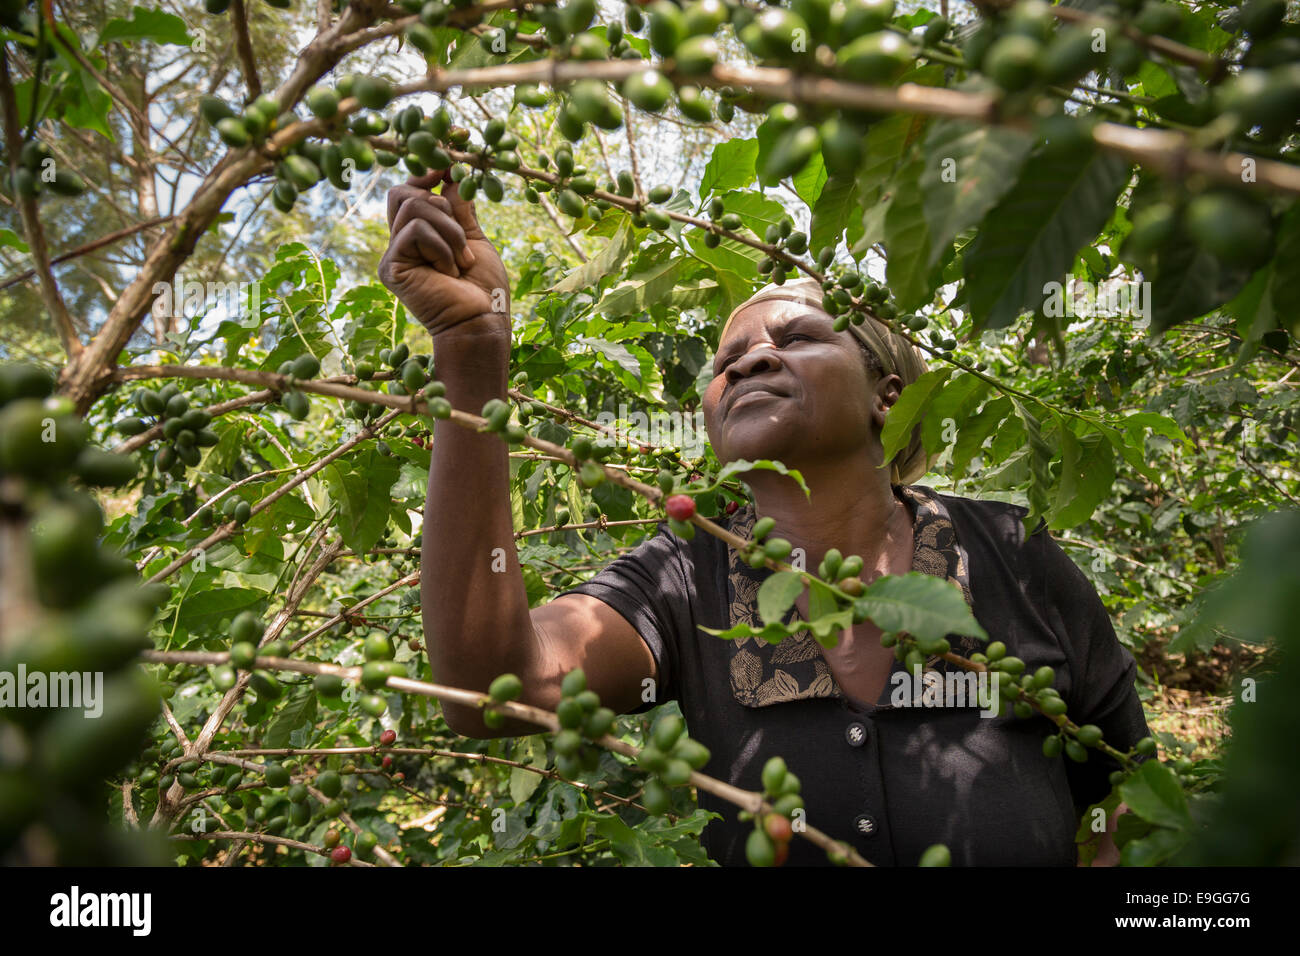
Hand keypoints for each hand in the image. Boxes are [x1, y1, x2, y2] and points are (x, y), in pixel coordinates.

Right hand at [379, 169, 509, 339]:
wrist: (481, 322)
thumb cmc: (483, 288)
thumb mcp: (474, 237)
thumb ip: (459, 207)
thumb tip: (452, 170)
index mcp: (419, 235)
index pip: (410, 191)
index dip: (426, 174)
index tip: (449, 165)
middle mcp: (401, 243)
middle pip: (402, 192)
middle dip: (441, 206)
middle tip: (462, 237)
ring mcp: (393, 255)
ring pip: (412, 206)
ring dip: (449, 230)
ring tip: (461, 261)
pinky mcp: (390, 267)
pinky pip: (414, 230)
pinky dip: (442, 246)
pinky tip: (449, 272)